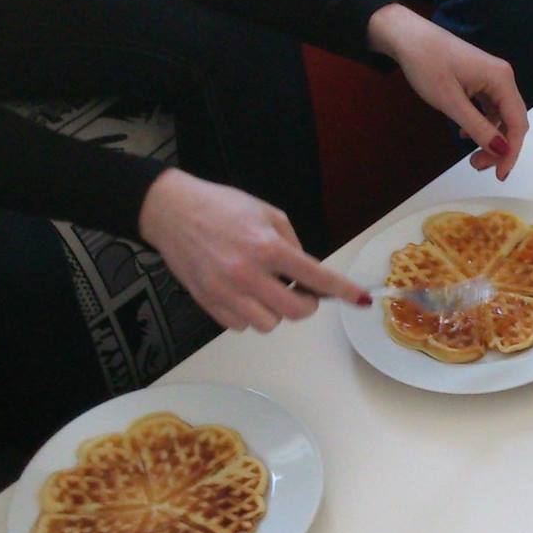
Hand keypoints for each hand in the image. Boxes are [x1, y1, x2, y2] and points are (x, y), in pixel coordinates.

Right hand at [137, 169, 366, 331]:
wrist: (171, 211)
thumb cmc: (221, 207)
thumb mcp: (267, 214)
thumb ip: (292, 246)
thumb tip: (310, 275)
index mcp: (267, 247)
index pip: (316, 277)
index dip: (343, 291)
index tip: (361, 299)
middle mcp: (248, 273)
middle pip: (295, 312)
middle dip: (306, 304)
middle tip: (300, 291)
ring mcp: (226, 291)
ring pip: (268, 324)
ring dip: (275, 311)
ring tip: (265, 289)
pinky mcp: (208, 302)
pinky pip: (241, 325)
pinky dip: (248, 315)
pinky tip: (244, 294)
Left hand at [367, 4, 528, 179]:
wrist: (406, 36)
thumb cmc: (426, 63)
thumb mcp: (451, 102)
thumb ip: (478, 127)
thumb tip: (502, 151)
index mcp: (501, 80)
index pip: (518, 123)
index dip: (512, 152)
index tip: (499, 174)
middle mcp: (502, 78)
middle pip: (513, 121)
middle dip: (501, 148)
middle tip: (478, 166)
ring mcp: (492, 78)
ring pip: (501, 117)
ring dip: (490, 139)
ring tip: (471, 156)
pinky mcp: (480, 80)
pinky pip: (489, 109)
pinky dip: (482, 126)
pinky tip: (464, 135)